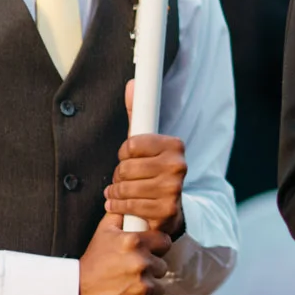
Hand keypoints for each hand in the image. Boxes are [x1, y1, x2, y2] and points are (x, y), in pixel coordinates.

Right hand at [77, 212, 172, 294]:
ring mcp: (142, 287)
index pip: (165, 242)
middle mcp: (140, 263)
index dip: (157, 248)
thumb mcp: (103, 233)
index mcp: (133, 242)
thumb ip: (119, 216)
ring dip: (148, 288)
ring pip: (160, 287)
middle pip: (163, 266)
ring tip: (128, 287)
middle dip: (151, 269)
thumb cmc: (91, 264)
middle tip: (132, 273)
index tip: (148, 253)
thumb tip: (129, 203)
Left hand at [109, 81, 186, 235]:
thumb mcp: (145, 145)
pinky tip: (121, 206)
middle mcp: (179, 165)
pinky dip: (119, 207)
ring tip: (119, 193)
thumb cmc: (151, 173)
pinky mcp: (167, 210)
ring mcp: (174, 189)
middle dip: (119, 175)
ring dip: (116, 192)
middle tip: (125, 179)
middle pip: (126, 166)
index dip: (124, 154)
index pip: (131, 144)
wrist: (167, 210)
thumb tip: (132, 84)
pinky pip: (129, 206)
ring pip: (125, 186)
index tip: (130, 159)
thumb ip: (138, 115)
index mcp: (175, 145)